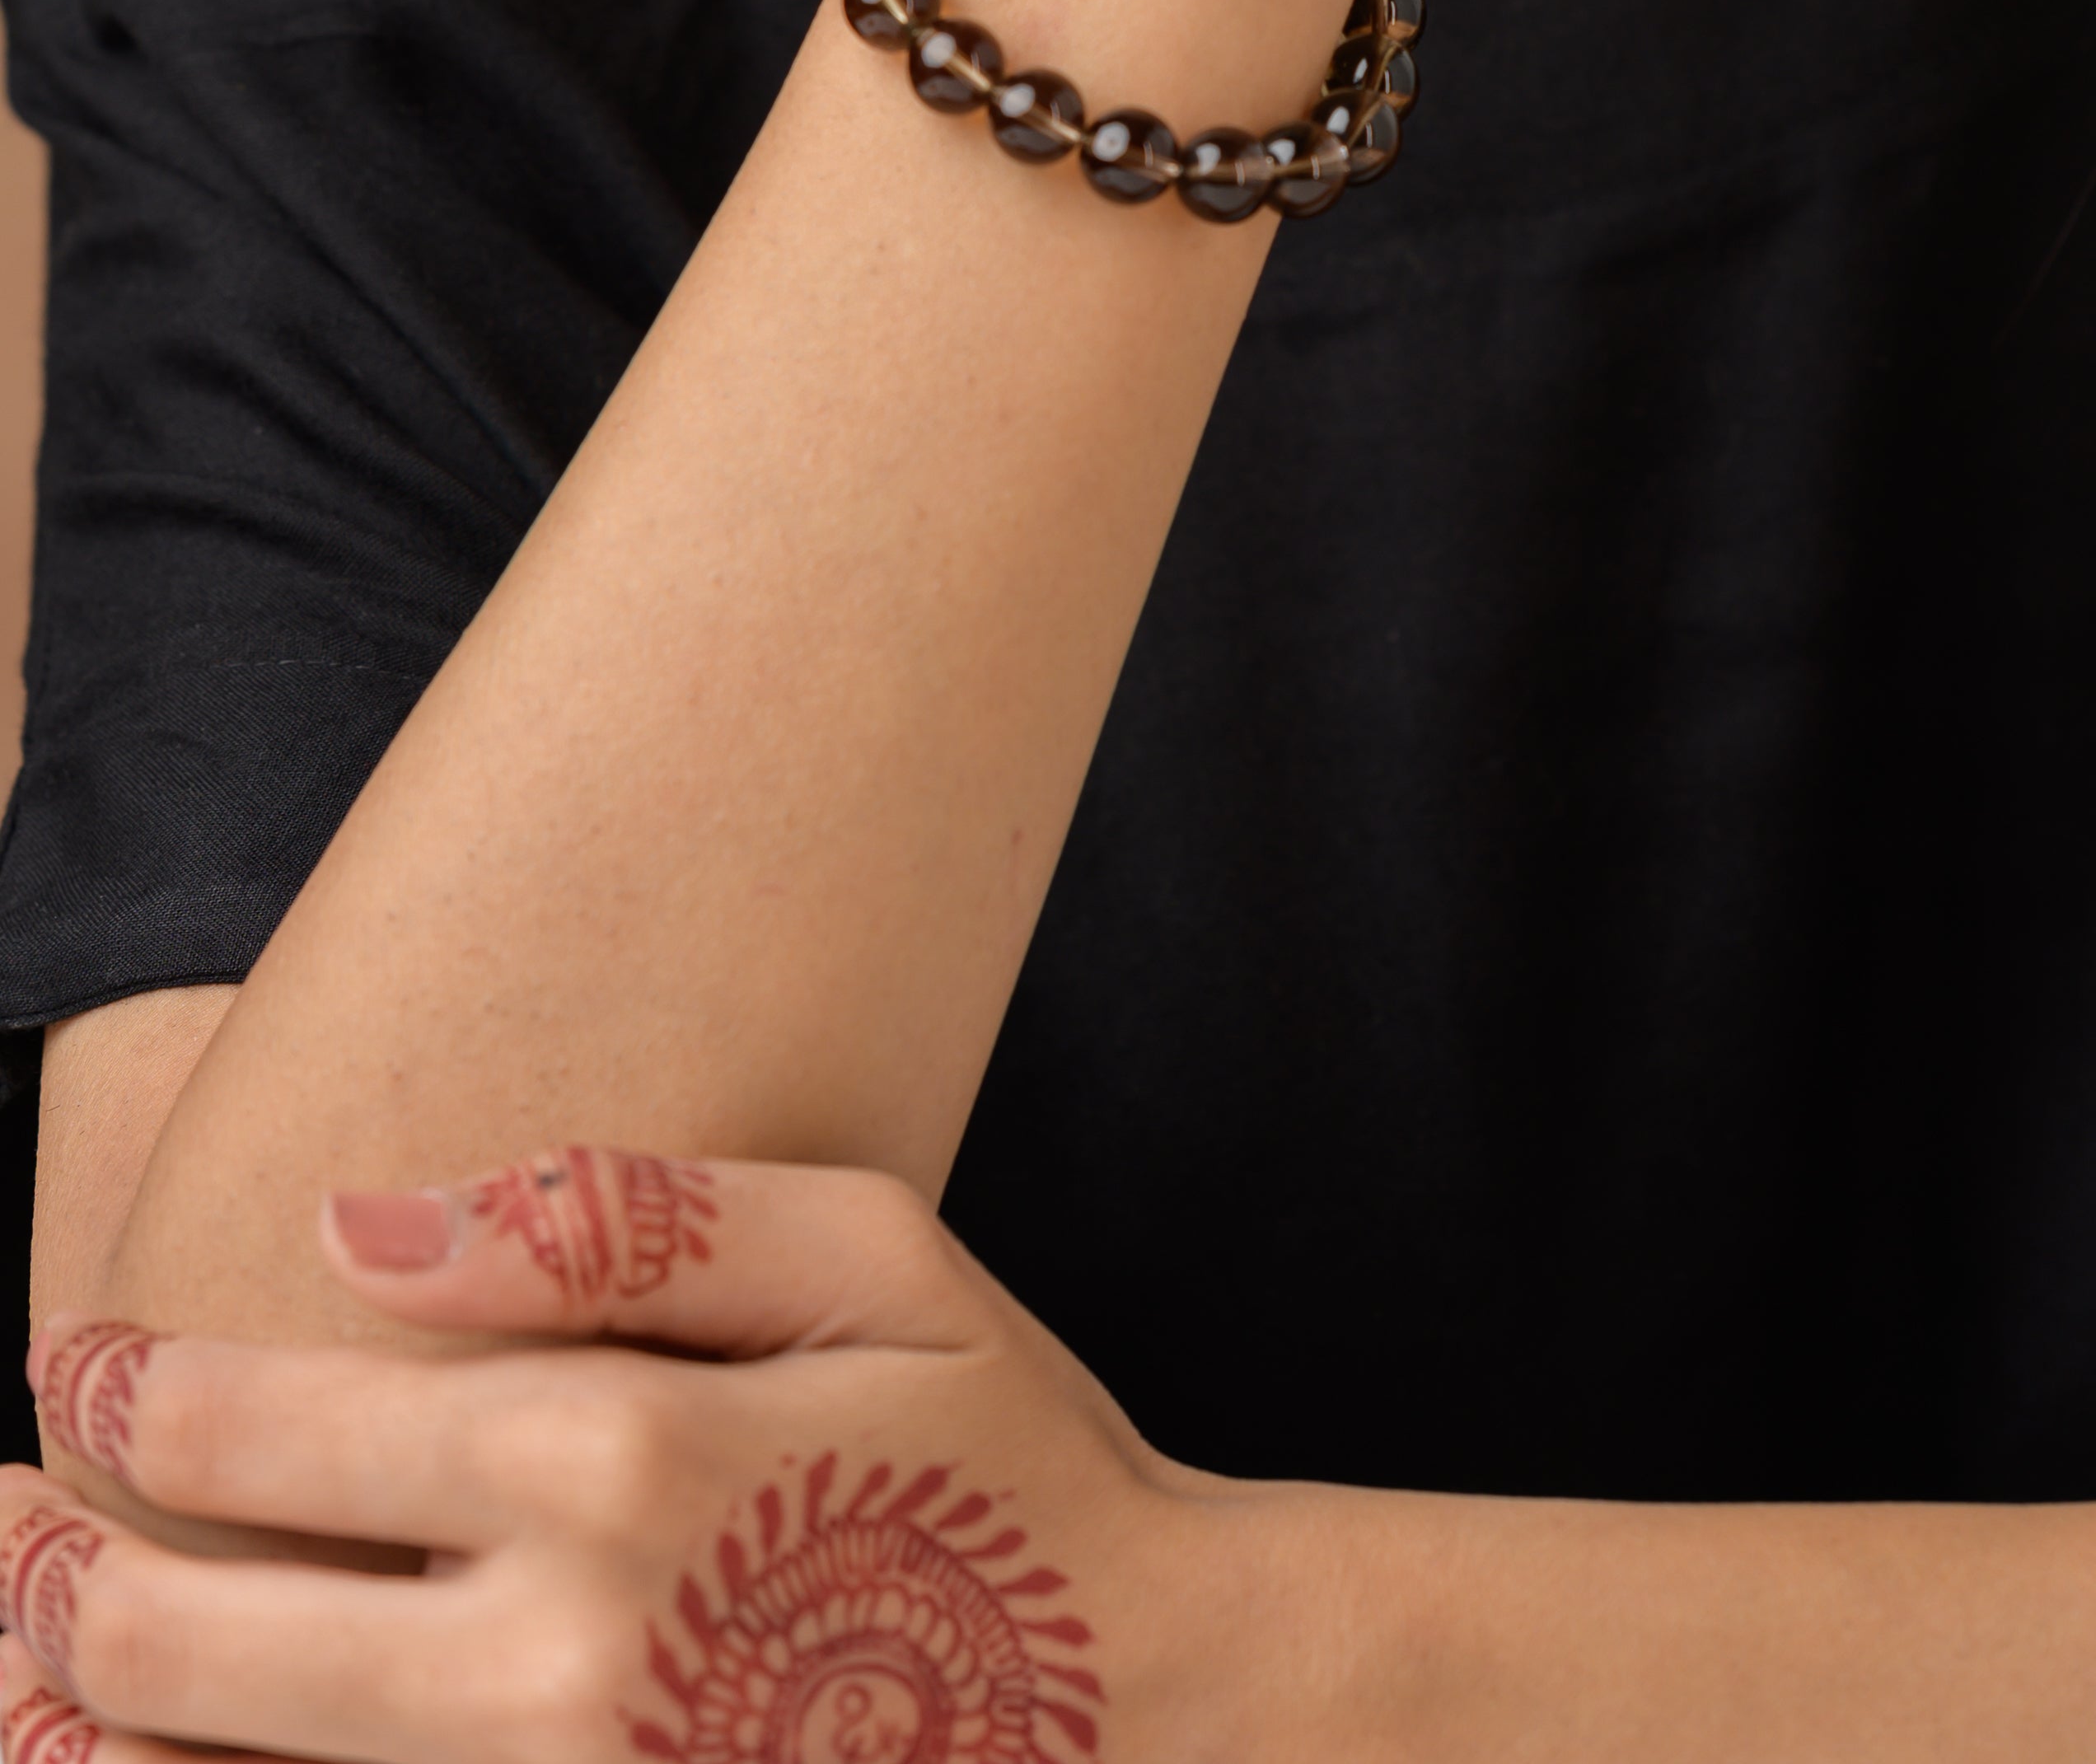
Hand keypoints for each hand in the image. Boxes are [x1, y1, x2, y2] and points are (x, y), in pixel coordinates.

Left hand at [0, 1151, 1333, 1763]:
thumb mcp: (874, 1253)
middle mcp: (548, 1655)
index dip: (125, 1387)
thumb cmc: (1007, 1467)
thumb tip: (359, 1223)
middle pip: (184, 1638)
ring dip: (77, 1731)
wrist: (1151, 1721)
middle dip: (44, 1577)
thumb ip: (622, 1216)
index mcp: (613, 1458)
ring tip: (10, 1679)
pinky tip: (151, 1757)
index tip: (72, 1353)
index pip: (260, 1430)